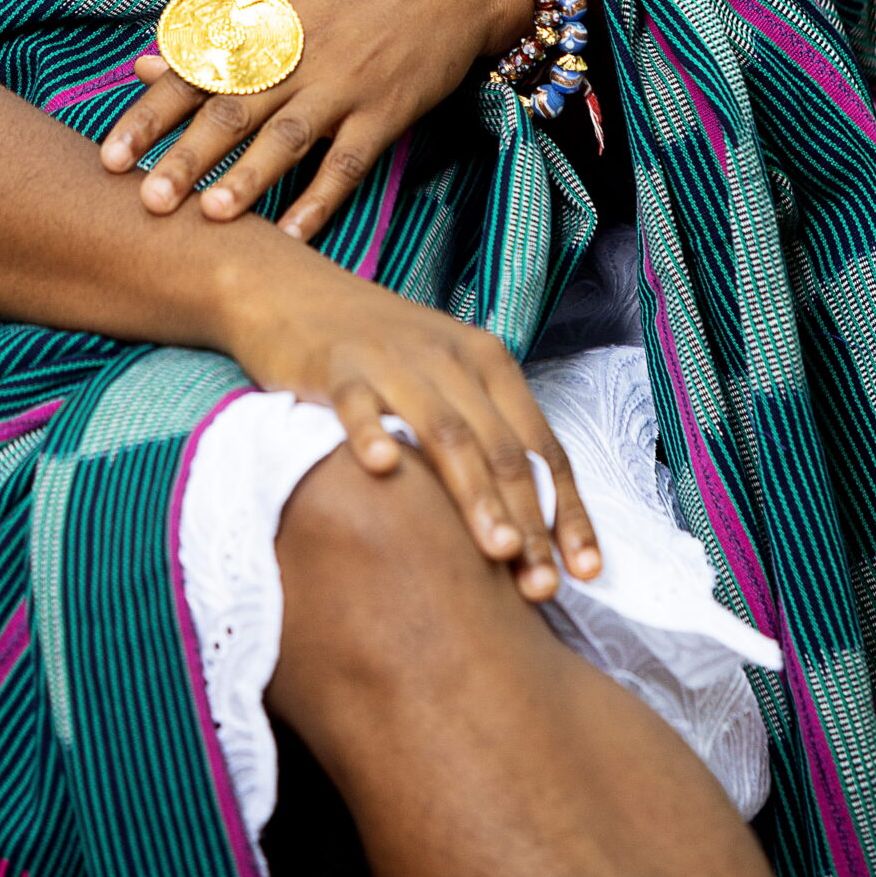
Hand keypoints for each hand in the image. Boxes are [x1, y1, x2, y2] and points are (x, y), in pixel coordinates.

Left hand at [100, 0, 534, 240]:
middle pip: (231, 110)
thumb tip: (143, 65)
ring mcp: (343, 83)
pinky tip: (293, 234)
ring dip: (248, 178)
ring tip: (212, 216)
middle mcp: (296, 54)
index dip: (149, 117)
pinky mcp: (387, 109)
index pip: (192, 74)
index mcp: (263, 25)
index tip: (108, 157)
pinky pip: (350, 161)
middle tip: (146, 200)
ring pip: (286, 137)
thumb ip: (210, 40)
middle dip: (186, 156)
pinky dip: (321, 198)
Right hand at [220, 248, 602, 600]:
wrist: (290, 290)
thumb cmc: (377, 348)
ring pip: (445, 432)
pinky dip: (371, 433)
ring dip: (476, 494)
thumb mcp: (443, 379)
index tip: (585, 573)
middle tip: (543, 586)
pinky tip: (380, 469)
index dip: (568, 511)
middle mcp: (449, 358)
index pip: (542, 445)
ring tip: (497, 551)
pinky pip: (358, 403)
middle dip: (530, 520)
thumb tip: (527, 527)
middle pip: (500, 448)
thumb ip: (483, 435)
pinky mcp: (335, 365)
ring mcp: (392, 360)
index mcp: (487, 362)